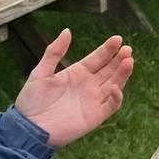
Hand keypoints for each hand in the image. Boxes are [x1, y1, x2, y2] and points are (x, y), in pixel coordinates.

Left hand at [13, 30, 132, 147]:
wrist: (28, 128)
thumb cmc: (31, 101)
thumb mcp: (40, 72)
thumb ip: (54, 52)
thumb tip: (67, 31)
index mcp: (76, 74)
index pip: (97, 59)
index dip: (108, 49)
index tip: (118, 39)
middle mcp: (88, 86)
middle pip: (109, 70)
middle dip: (119, 59)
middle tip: (127, 49)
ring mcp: (93, 101)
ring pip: (114, 84)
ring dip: (122, 73)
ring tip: (129, 61)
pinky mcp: (94, 116)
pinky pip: (111, 105)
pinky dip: (116, 97)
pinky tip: (116, 86)